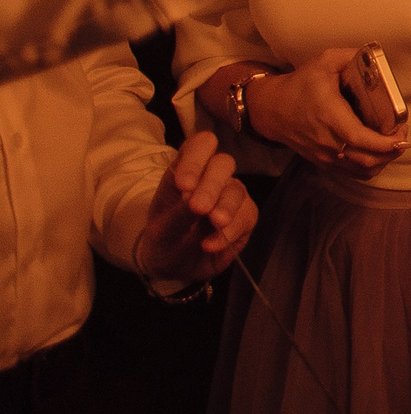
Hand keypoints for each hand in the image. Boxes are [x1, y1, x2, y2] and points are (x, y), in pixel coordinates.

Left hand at [133, 130, 255, 285]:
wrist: (175, 268)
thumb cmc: (164, 240)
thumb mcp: (161, 231)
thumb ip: (177, 215)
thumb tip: (197, 203)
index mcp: (187, 171)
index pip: (200, 145)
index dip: (195, 159)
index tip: (184, 185)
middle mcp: (212, 178)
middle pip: (223, 163)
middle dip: (212, 185)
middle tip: (199, 208)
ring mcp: (231, 196)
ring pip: (237, 190)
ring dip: (226, 207)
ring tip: (214, 225)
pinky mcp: (245, 217)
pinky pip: (246, 216)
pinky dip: (231, 231)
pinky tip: (211, 245)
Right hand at [242, 49, 407, 176]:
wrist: (271, 109)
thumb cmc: (300, 84)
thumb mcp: (324, 62)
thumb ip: (351, 56)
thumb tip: (375, 55)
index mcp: (330, 116)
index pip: (360, 139)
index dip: (385, 142)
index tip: (402, 132)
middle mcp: (328, 141)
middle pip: (367, 160)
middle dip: (391, 151)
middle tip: (401, 132)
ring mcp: (325, 155)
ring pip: (363, 170)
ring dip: (384, 160)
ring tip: (392, 141)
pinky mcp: (324, 162)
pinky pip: (354, 172)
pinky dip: (372, 165)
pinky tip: (378, 151)